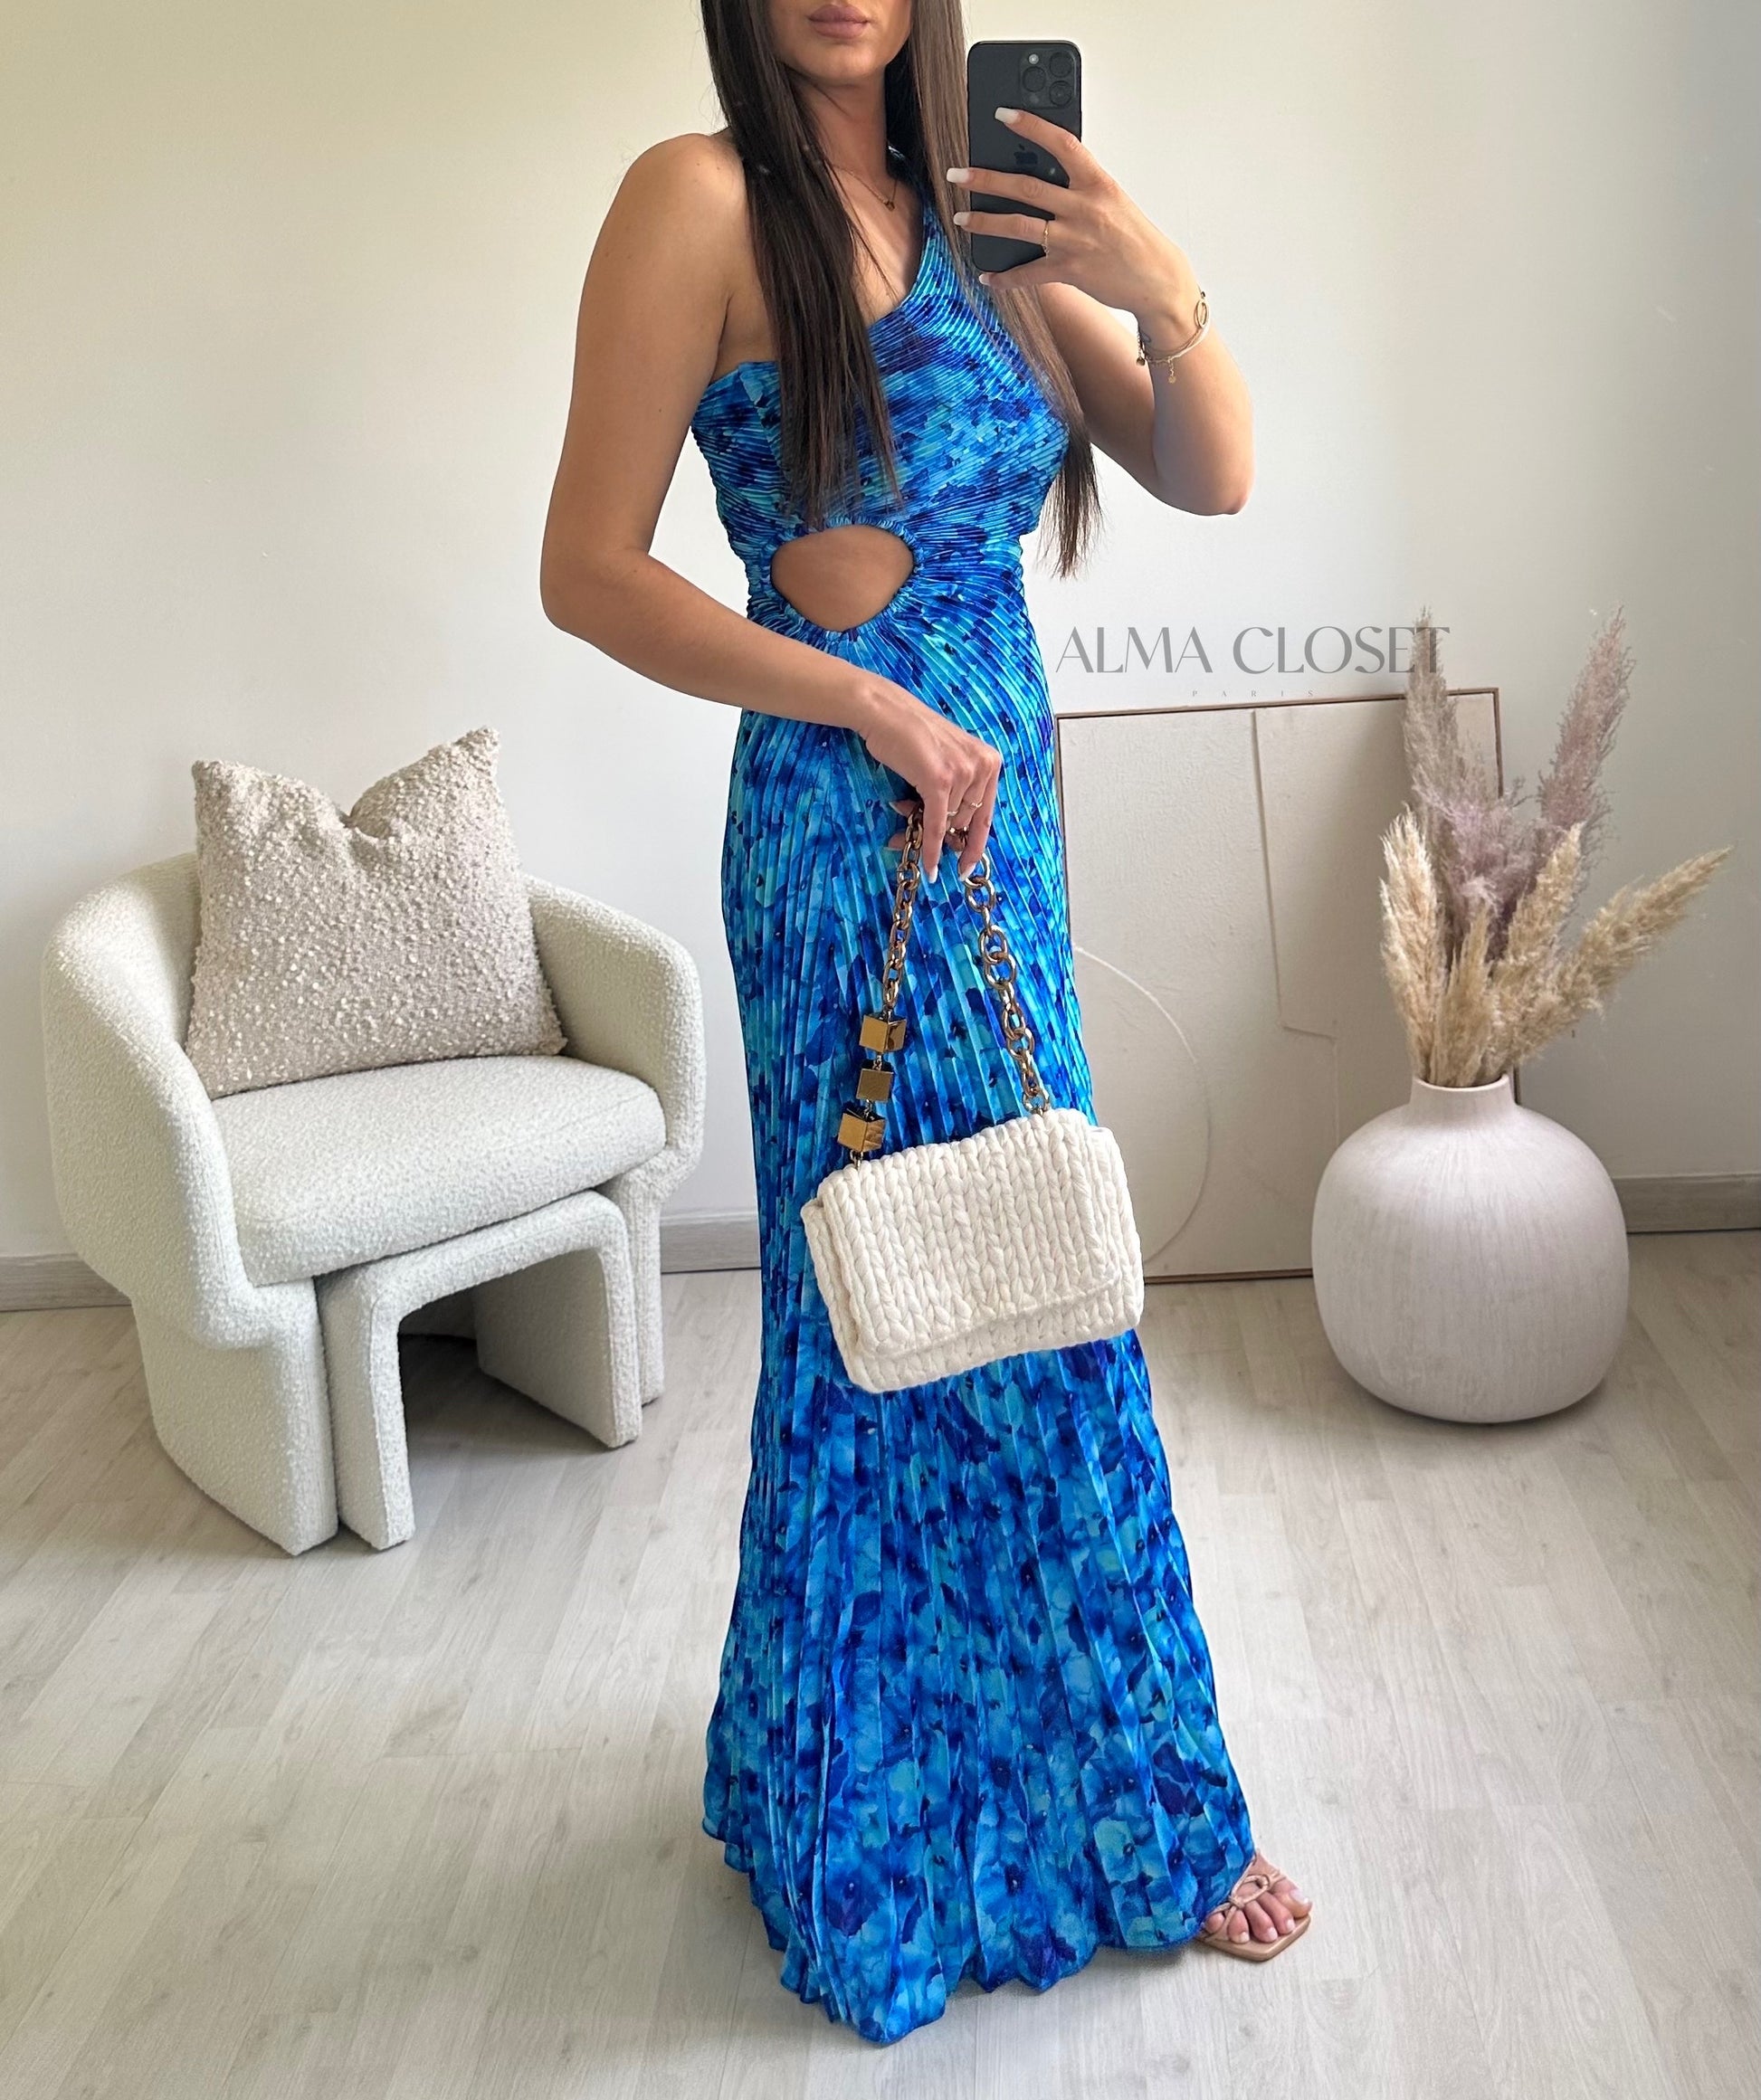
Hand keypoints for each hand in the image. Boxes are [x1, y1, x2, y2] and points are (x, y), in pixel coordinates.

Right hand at [852, 677, 1000, 881]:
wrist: (885, 713)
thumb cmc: (911, 736)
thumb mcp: (947, 759)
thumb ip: (957, 791)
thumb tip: (951, 838)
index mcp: (989, 761)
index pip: (986, 814)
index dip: (976, 844)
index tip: (966, 865)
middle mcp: (982, 765)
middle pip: (964, 822)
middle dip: (940, 839)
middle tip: (914, 843)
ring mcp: (963, 772)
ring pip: (947, 823)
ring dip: (920, 830)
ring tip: (900, 821)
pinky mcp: (940, 780)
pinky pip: (936, 824)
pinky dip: (931, 848)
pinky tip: (928, 866)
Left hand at [948, 107, 1200, 322]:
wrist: (1157, 280)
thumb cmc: (1134, 238)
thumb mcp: (1112, 201)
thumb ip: (1080, 187)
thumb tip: (1042, 177)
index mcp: (1098, 183)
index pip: (1062, 144)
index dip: (1030, 126)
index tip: (1002, 115)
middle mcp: (1084, 208)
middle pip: (1026, 187)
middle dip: (986, 179)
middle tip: (959, 174)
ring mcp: (1075, 241)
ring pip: (1019, 226)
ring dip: (984, 222)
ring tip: (961, 217)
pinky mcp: (1070, 271)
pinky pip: (1028, 274)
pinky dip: (1005, 277)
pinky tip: (988, 275)